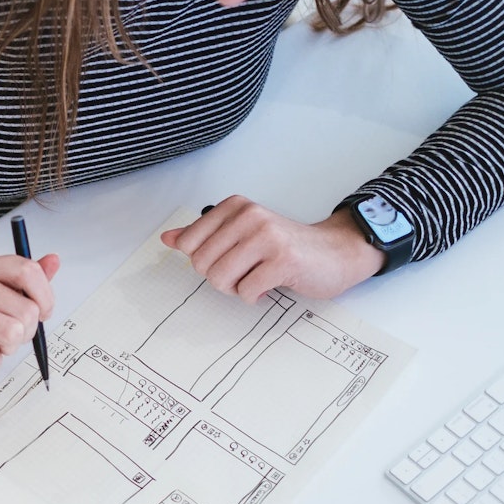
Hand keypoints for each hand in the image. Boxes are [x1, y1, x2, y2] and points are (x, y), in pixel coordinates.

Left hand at [159, 196, 383, 301]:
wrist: (335, 253)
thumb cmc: (284, 247)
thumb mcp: (240, 234)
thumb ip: (203, 235)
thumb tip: (168, 238)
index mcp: (234, 207)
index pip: (187, 243)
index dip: (202, 260)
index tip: (226, 258)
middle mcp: (249, 216)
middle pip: (200, 263)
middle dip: (219, 278)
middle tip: (244, 272)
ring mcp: (266, 236)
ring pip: (219, 278)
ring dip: (235, 289)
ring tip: (254, 278)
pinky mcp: (282, 260)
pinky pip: (245, 291)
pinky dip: (252, 296)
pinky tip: (269, 285)